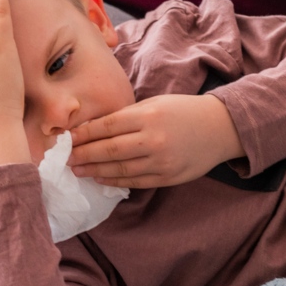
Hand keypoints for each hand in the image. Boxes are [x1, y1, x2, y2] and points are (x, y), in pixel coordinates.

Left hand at [66, 94, 244, 188]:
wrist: (219, 128)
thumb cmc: (183, 111)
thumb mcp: (154, 104)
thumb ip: (127, 116)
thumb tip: (94, 128)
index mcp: (148, 116)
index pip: (107, 126)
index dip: (84, 134)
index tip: (67, 138)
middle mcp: (153, 139)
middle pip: (109, 150)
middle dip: (84, 155)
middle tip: (65, 158)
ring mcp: (161, 161)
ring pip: (119, 169)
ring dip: (94, 171)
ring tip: (77, 170)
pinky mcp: (168, 177)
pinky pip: (134, 181)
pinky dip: (114, 181)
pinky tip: (100, 179)